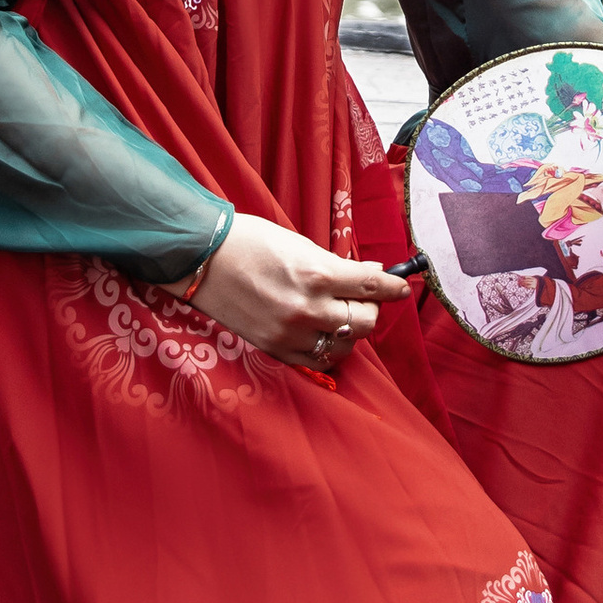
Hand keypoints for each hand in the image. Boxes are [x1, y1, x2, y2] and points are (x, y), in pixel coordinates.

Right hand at [177, 214, 406, 370]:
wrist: (201, 258)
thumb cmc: (250, 242)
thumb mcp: (300, 244)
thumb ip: (337, 264)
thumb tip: (372, 273)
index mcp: (318, 273)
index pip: (373, 287)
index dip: (394, 287)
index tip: (401, 287)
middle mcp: (309, 307)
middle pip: (365, 321)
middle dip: (371, 308)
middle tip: (364, 299)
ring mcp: (292, 333)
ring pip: (346, 344)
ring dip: (351, 331)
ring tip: (340, 316)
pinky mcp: (276, 349)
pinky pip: (319, 360)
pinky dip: (328, 348)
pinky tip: (322, 334)